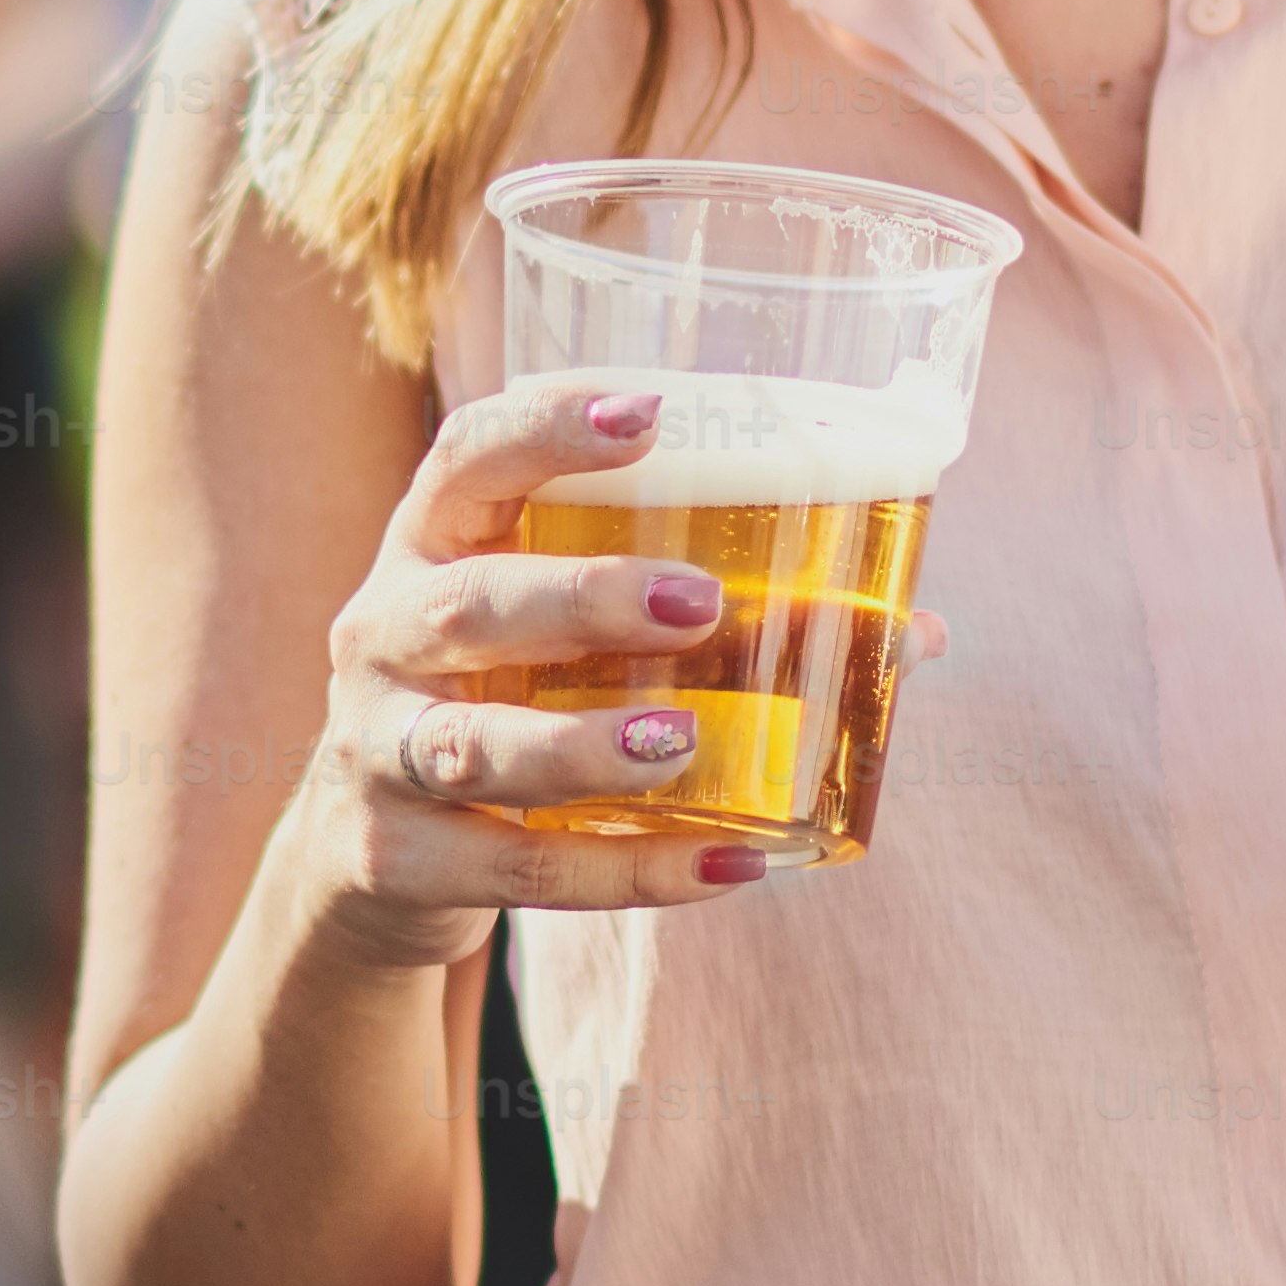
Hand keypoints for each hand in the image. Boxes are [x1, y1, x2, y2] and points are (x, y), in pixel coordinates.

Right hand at [290, 379, 781, 974]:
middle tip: (699, 603)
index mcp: (434, 542)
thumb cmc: (511, 696)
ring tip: (682, 740)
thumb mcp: (563, 637)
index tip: (647, 415)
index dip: (547, 427)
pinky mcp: (398, 856)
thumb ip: (713, 618)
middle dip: (583, 598)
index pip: (470, 456)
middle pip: (470, 603)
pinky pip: (517, 864)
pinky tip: (725, 866)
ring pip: (472, 743)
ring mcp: (377, 748)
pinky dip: (626, 870)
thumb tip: (913, 635)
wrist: (372, 854)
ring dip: (580, 744)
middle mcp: (385, 631)